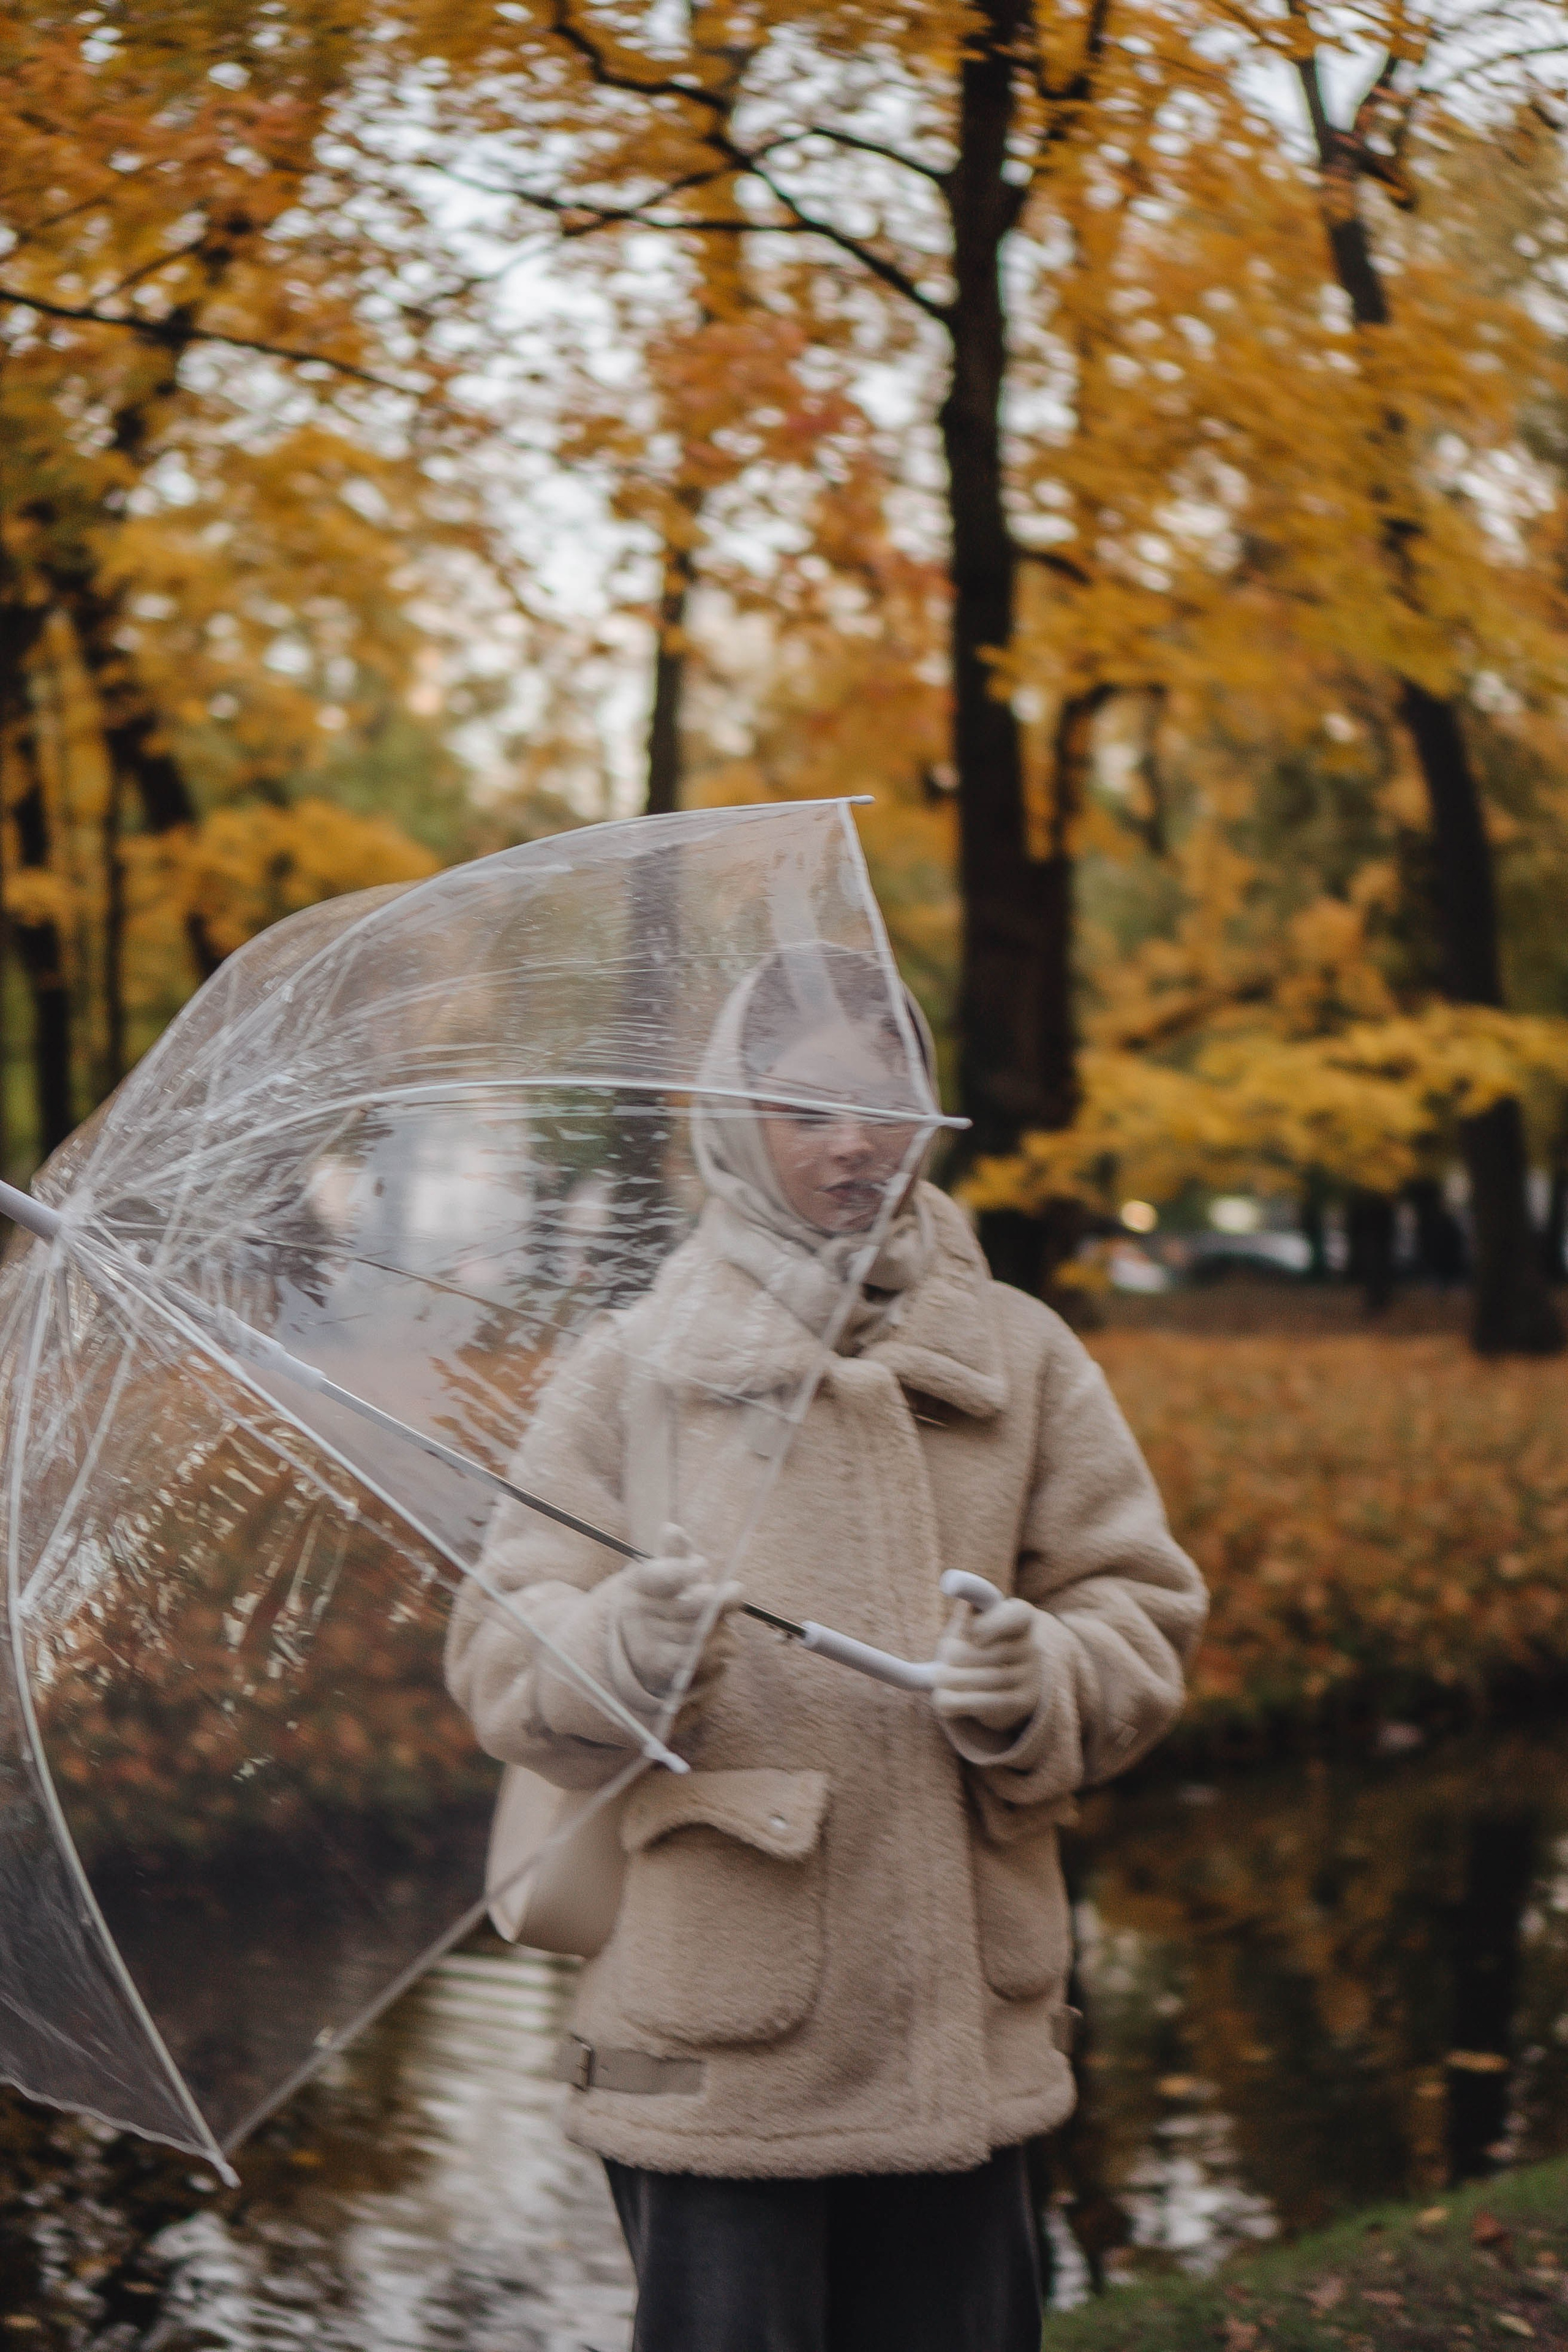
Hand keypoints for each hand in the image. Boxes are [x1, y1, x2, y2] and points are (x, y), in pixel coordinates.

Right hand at [615, 1526, 741, 1701]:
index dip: (680, 1572)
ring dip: (723, 1625)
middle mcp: (639, 1614)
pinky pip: (701, 1658)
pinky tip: (725, 1641)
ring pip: (700, 1634)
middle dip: (717, 1600)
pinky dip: (720, 1649)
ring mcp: (649, 1643)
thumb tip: (672, 1531)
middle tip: (736, 1590)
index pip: (658, 1577)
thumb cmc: (661, 1599)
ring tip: (728, 1616)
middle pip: (688, 1609)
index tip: (702, 1566)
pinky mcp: (663, 1668)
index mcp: (639, 1583)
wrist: (638, 1645)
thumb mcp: (664, 1571)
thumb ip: (673, 1553)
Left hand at [931, 1595, 1043, 1734]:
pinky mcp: (1023, 1701)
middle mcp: (1031, 1644)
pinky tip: (942, 1701)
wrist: (1004, 1682)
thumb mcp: (971, 1623)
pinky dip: (958, 1703)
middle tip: (940, 1660)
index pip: (1015, 1616)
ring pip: (984, 1679)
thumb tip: (959, 1591)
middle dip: (954, 1656)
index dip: (992, 1625)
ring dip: (951, 1681)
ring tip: (937, 1679)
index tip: (971, 1632)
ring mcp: (1031, 1675)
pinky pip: (986, 1703)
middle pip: (985, 1651)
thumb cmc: (978, 1643)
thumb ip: (966, 1614)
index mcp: (1020, 1615)